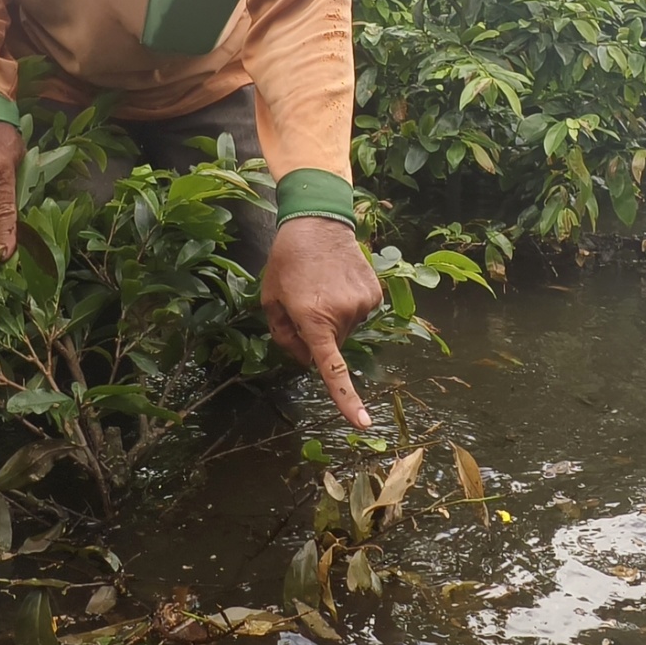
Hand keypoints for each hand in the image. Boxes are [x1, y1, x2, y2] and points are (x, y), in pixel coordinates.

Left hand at [260, 217, 383, 428]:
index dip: (347, 400)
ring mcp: (362, 304)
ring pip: (346, 329)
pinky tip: (338, 281)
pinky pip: (360, 312)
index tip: (362, 423)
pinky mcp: (374, 293)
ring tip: (322, 285)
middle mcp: (342, 315)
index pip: (331, 369)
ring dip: (334, 317)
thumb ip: (282, 335)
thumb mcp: (270, 299)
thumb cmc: (287, 260)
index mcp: (312, 319)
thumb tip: (305, 360)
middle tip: (306, 301)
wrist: (318, 221)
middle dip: (318, 332)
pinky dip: (348, 304)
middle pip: (332, 344)